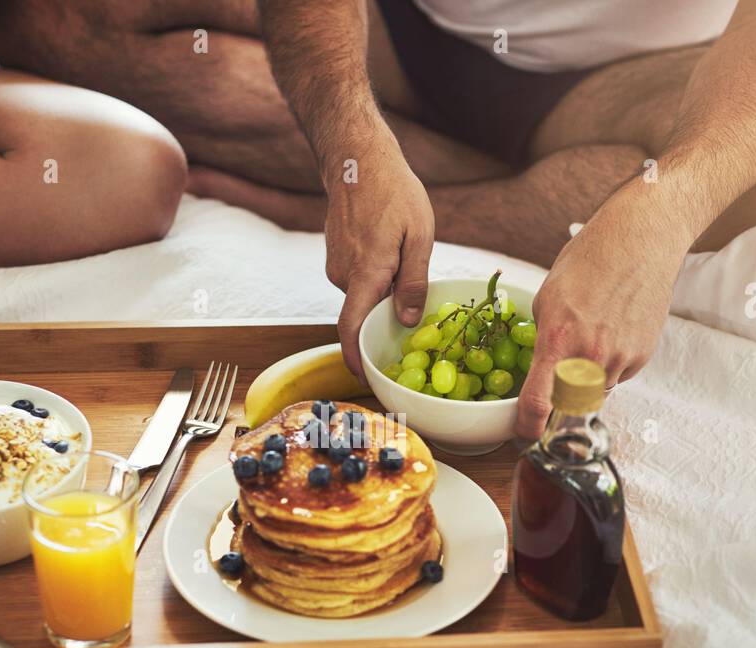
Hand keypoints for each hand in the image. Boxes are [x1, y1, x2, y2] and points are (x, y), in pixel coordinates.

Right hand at [323, 137, 434, 380]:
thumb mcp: (420, 235)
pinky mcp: (335, 257)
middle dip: (387, 316)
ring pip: (363, 294)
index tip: (365, 379)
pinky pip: (358, 279)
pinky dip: (375, 277)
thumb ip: (414, 281)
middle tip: (415, 309)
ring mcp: (335, 266)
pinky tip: (391, 252)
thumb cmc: (393, 192)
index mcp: (365, 273)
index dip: (355, 359)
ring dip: (384, 291)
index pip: (352, 328)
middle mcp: (343, 275)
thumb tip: (408, 321)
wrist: (357, 158)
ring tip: (406, 263)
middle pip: (365, 313)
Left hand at [516, 192, 686, 438]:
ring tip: (590, 337)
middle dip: (559, 401)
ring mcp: (620, 359)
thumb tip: (541, 370)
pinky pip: (618, 377)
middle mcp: (590, 357)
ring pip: (595, 393)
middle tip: (558, 374)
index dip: (527, 426)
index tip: (523, 432)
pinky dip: (610, 365)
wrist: (640, 240)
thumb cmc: (589, 260)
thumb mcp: (548, 299)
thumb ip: (543, 341)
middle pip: (568, 406)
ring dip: (586, 380)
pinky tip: (612, 332)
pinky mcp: (642, 356)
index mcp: (558, 342)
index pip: (537, 405)